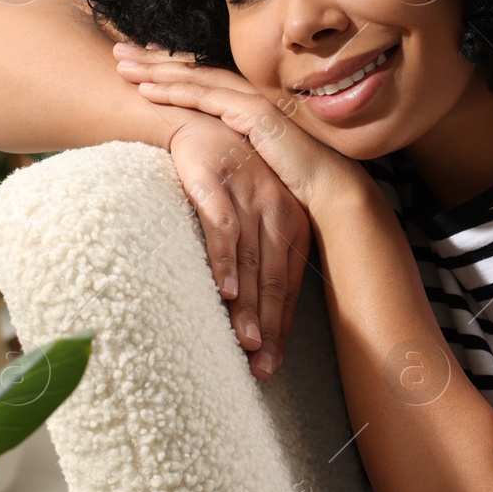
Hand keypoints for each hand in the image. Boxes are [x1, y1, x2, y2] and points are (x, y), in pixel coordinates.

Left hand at [112, 41, 360, 213]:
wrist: (330, 190)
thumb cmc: (295, 181)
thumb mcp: (253, 160)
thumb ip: (232, 150)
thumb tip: (206, 156)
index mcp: (247, 104)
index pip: (202, 78)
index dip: (171, 67)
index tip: (142, 60)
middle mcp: (248, 96)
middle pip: (193, 70)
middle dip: (153, 58)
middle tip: (118, 50)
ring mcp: (252, 102)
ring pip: (195, 78)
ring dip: (155, 70)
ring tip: (122, 64)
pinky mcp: (256, 115)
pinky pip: (207, 99)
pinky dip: (176, 91)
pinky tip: (148, 89)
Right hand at [162, 115, 310, 380]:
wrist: (200, 123)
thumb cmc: (228, 179)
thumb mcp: (254, 216)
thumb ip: (260, 259)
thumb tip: (255, 316)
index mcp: (293, 225)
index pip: (289, 286)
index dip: (281, 328)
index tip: (271, 365)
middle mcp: (278, 212)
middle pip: (274, 280)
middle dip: (268, 328)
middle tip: (260, 368)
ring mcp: (250, 197)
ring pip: (252, 261)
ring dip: (249, 306)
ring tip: (245, 343)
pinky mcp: (217, 184)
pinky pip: (223, 228)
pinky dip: (225, 261)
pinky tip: (225, 290)